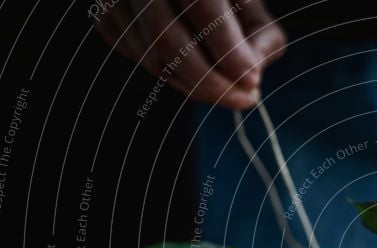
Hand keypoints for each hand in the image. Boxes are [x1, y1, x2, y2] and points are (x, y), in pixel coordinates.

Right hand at [94, 0, 286, 108]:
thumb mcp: (251, 5)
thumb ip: (261, 36)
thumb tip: (250, 76)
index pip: (201, 3)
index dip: (228, 49)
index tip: (253, 81)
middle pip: (166, 40)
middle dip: (210, 82)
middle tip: (244, 99)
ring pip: (152, 58)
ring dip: (196, 85)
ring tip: (231, 90)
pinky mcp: (105, 18)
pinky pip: (142, 61)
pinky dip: (175, 76)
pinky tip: (200, 72)